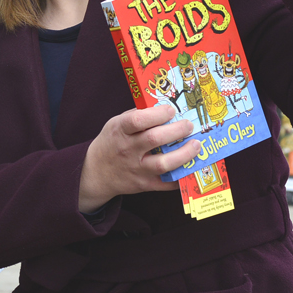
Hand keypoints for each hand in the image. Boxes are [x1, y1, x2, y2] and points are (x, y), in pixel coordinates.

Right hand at [77, 104, 201, 211]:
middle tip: (189, 125)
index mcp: (120, 131)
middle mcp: (128, 150)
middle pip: (155, 139)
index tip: (171, 110)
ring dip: (184, 154)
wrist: (97, 172)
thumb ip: (137, 116)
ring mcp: (136, 169)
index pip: (138, 120)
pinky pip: (166, 183)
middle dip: (177, 130)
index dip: (157, 114)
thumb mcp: (116, 124)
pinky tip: (191, 167)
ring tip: (196, 144)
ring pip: (164, 163)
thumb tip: (163, 107)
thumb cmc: (111, 142)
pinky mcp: (144, 185)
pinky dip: (181, 176)